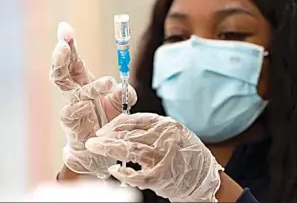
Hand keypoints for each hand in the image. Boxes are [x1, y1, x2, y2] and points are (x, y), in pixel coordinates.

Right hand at [49, 22, 136, 176]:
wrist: (98, 151)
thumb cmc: (106, 123)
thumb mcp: (119, 105)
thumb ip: (124, 94)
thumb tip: (127, 89)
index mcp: (84, 82)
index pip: (74, 60)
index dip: (69, 44)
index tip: (65, 27)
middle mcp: (75, 92)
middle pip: (62, 71)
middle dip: (61, 56)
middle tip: (64, 43)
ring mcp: (71, 108)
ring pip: (68, 90)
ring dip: (88, 83)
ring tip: (109, 82)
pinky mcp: (71, 125)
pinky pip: (70, 112)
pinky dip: (79, 107)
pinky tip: (86, 106)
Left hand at [85, 113, 223, 201]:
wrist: (204, 176)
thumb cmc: (186, 153)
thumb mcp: (173, 133)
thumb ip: (152, 129)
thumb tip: (124, 128)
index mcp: (166, 125)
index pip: (135, 120)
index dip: (115, 124)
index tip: (103, 129)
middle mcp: (164, 138)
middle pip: (129, 134)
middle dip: (107, 136)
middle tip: (93, 140)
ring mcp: (162, 157)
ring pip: (130, 150)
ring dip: (109, 149)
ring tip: (95, 148)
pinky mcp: (160, 176)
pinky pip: (136, 174)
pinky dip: (122, 172)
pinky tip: (113, 169)